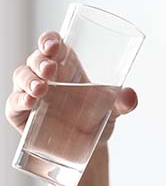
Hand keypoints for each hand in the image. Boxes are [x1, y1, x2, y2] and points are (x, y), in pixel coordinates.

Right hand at [6, 31, 137, 139]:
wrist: (89, 146)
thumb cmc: (98, 119)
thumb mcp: (113, 109)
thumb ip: (123, 102)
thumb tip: (131, 95)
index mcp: (68, 68)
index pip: (54, 45)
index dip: (49, 40)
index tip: (53, 45)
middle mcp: (49, 77)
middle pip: (36, 59)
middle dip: (40, 61)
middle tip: (50, 70)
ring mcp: (34, 94)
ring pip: (21, 76)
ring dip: (28, 79)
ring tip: (41, 89)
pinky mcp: (23, 114)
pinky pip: (14, 103)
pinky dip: (18, 100)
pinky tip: (29, 102)